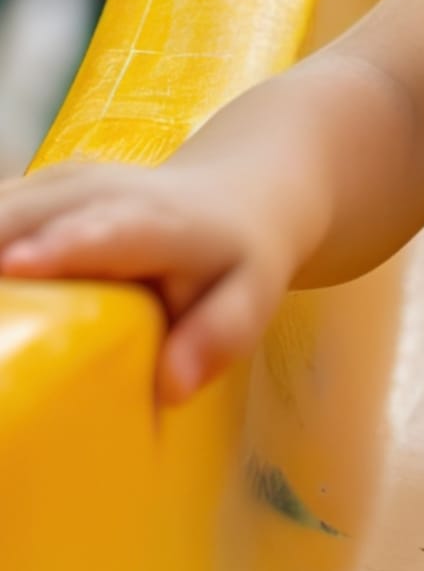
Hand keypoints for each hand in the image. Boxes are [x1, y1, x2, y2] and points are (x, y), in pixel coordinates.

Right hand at [0, 159, 297, 404]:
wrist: (236, 187)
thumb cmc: (238, 258)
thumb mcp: (253, 293)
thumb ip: (220, 333)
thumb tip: (174, 385)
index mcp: (156, 220)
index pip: (105, 231)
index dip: (61, 247)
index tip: (16, 266)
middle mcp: (95, 190)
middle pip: (18, 221)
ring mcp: (52, 185)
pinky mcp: (24, 194)